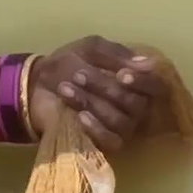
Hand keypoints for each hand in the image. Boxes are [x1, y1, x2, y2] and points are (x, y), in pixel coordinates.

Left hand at [27, 36, 171, 152]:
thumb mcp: (90, 49)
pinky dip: (97, 128)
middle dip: (105, 88)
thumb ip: (116, 54)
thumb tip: (147, 64)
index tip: (121, 75)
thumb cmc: (68, 64)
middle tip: (78, 75)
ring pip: (120, 121)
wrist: (36, 85)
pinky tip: (80, 115)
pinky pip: (112, 141)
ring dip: (93, 103)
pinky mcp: (107, 143)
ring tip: (66, 89)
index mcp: (136, 81)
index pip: (156, 86)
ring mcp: (122, 126)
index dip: (143, 82)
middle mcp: (135, 106)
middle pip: (135, 103)